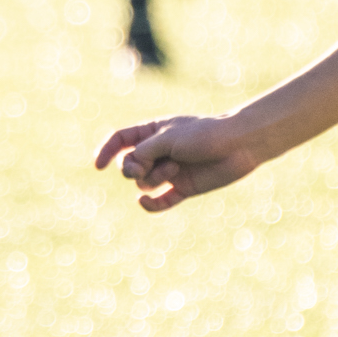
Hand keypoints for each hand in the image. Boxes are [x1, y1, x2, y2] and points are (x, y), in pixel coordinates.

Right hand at [94, 114, 262, 211]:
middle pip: (129, 165)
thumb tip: (129, 169)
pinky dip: (151, 204)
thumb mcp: (168, 138)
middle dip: (133, 168)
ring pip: (144, 183)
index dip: (106, 151)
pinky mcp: (182, 188)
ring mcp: (170, 171)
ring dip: (154, 177)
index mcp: (153, 132)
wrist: (239, 145)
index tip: (98, 165)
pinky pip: (160, 202)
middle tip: (144, 166)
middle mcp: (158, 152)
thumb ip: (144, 152)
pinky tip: (145, 203)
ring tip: (175, 169)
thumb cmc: (205, 134)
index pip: (120, 140)